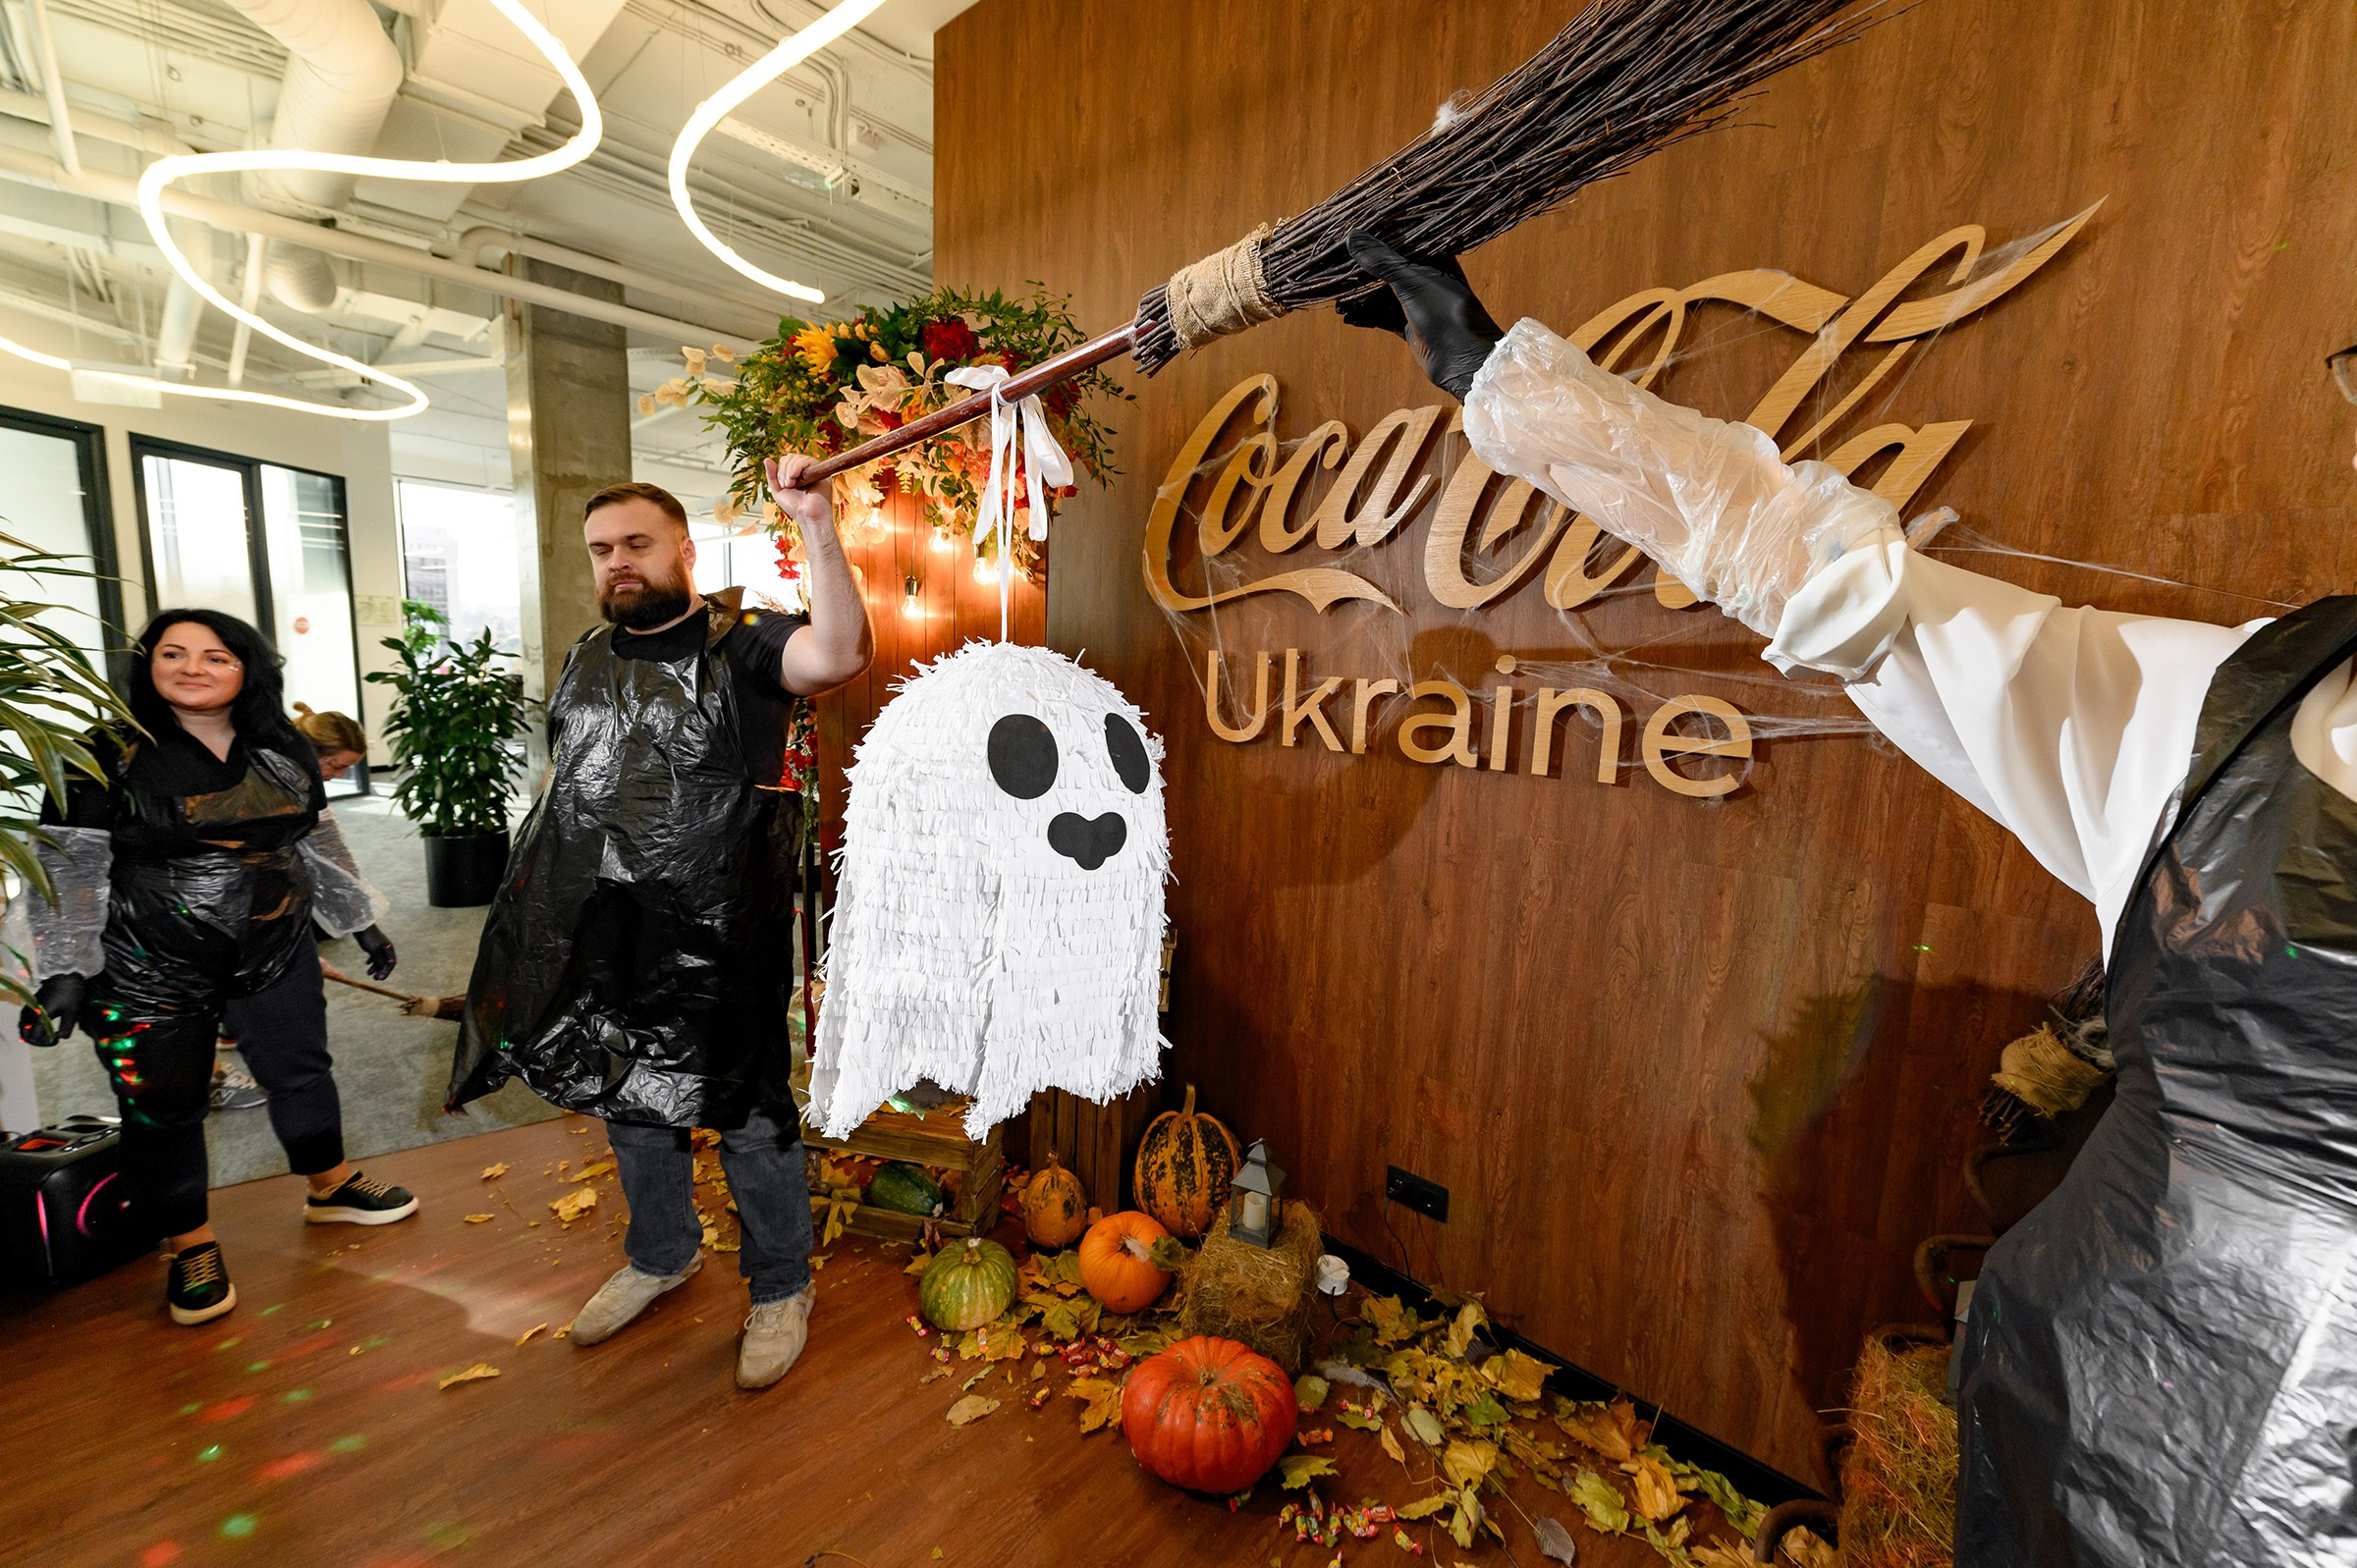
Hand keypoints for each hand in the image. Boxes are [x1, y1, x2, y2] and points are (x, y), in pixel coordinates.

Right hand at [19, 973, 86, 1044]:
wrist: (66, 976)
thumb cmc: (71, 994)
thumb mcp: (72, 1013)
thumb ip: (66, 1028)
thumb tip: (59, 1038)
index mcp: (40, 1015)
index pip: (34, 1036)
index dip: (44, 1042)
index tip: (56, 1039)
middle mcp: (31, 1012)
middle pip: (25, 1033)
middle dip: (36, 1040)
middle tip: (49, 1040)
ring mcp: (29, 1007)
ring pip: (22, 1026)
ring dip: (31, 1033)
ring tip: (44, 1035)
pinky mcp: (30, 1004)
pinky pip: (23, 1019)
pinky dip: (28, 1026)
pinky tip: (38, 1027)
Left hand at [355, 924, 396, 981]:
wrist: (361, 926)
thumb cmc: (369, 938)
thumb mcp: (374, 951)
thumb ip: (379, 961)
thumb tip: (382, 970)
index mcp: (389, 949)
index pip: (391, 963)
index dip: (387, 972)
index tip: (380, 979)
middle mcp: (386, 948)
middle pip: (386, 963)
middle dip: (381, 971)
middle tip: (375, 979)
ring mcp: (379, 947)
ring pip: (379, 960)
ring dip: (375, 967)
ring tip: (368, 974)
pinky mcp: (373, 945)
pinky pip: (374, 955)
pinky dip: (371, 961)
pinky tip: (367, 964)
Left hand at [764, 454, 835, 534]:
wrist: (808, 516)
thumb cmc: (795, 507)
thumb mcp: (778, 491)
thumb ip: (772, 475)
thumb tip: (767, 459)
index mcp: (797, 474)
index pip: (786, 460)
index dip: (780, 468)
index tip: (782, 484)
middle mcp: (806, 471)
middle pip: (790, 457)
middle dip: (783, 469)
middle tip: (786, 484)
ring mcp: (813, 470)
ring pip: (797, 458)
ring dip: (789, 470)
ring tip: (791, 484)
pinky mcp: (820, 472)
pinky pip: (807, 460)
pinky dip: (796, 467)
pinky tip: (796, 479)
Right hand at [1341, 231, 1502, 401]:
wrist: (1462, 358)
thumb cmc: (1445, 312)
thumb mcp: (1410, 281)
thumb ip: (1382, 260)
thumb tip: (1351, 236)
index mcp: (1433, 259)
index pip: (1399, 242)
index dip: (1374, 239)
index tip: (1349, 236)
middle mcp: (1424, 278)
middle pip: (1385, 269)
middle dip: (1361, 273)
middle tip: (1335, 272)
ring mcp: (1416, 303)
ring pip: (1381, 295)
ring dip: (1360, 298)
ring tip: (1336, 300)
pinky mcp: (1409, 325)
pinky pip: (1381, 316)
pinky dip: (1365, 315)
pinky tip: (1347, 317)